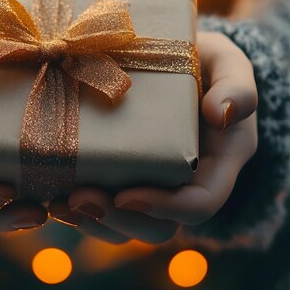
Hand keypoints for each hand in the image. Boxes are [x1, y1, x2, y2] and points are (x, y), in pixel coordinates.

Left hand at [49, 31, 257, 243]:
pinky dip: (81, 210)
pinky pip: (108, 208)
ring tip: (59, 204)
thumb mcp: (231, 65)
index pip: (200, 203)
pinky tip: (51, 194)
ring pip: (129, 225)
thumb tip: (222, 114)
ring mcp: (155, 184)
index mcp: (218, 164)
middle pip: (159, 227)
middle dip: (119, 221)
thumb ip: (237, 86)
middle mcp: (187, 184)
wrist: (184, 63)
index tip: (127, 196)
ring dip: (93, 223)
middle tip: (79, 199)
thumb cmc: (209, 63)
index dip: (165, 207)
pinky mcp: (127, 175)